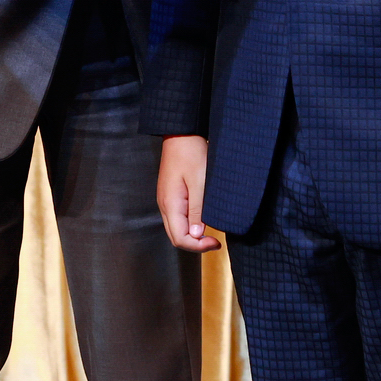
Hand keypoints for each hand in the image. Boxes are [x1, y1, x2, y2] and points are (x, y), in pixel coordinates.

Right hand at [157, 135, 221, 252]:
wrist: (181, 134)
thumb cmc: (191, 154)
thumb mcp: (199, 182)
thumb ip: (197, 210)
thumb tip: (196, 235)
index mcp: (170, 204)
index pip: (180, 239)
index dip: (198, 247)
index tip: (216, 242)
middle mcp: (165, 205)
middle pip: (176, 237)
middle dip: (195, 244)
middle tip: (215, 241)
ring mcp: (166, 200)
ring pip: (176, 229)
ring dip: (193, 236)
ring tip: (211, 232)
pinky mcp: (171, 195)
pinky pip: (178, 218)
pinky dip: (190, 225)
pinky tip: (203, 219)